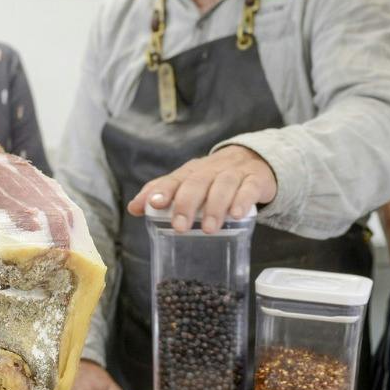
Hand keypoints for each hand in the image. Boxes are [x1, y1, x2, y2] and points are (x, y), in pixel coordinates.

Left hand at [126, 144, 275, 233]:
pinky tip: (237, 214)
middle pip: (197, 181)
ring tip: (209, 229)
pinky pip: (249, 187)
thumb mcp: (189, 183)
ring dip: (215, 206)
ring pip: (223, 184)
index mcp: (191, 171)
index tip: (153, 204)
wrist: (255, 160)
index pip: (174, 178)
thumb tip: (133, 208)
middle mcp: (211, 169)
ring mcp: (234, 172)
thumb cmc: (214, 179)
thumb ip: (163, 194)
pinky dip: (243, 200)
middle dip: (186, 203)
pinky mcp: (256, 179)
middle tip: (180, 227)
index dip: (163, 190)